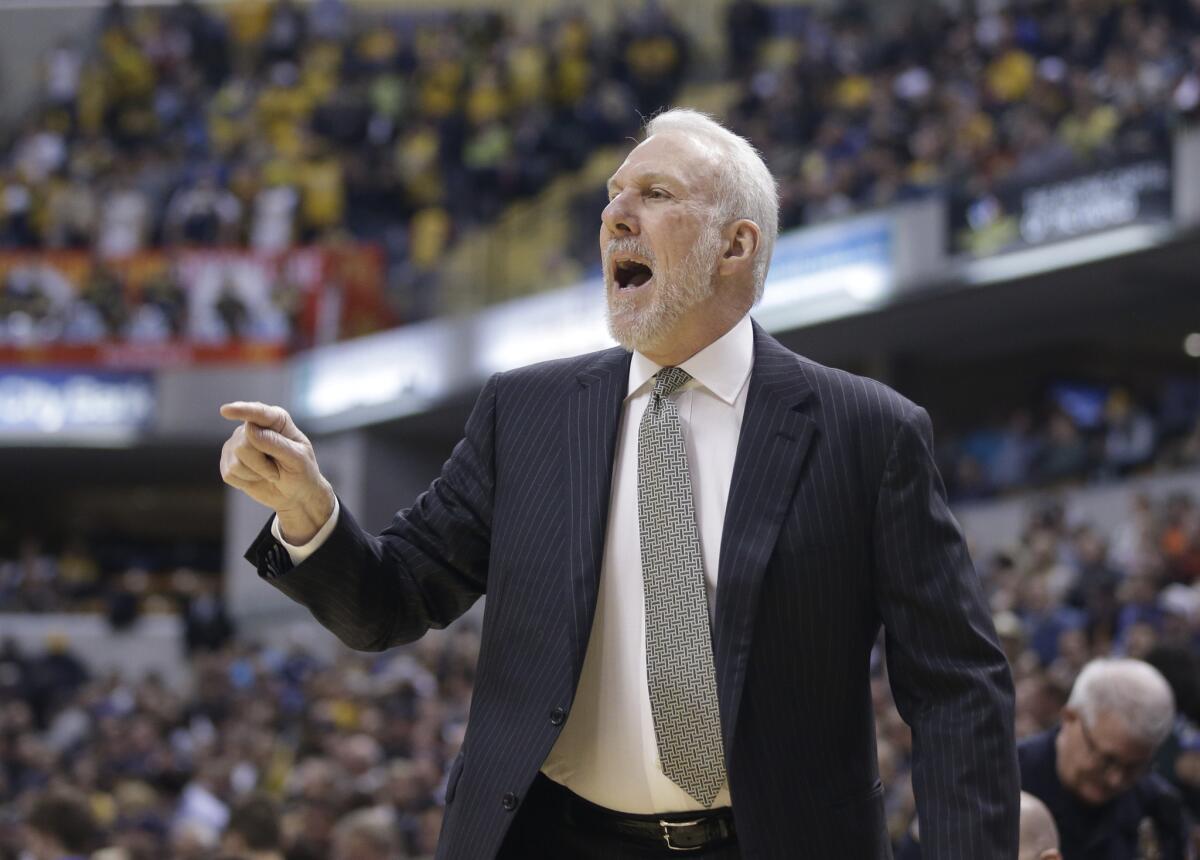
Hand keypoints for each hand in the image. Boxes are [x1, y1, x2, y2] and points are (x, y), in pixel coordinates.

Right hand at [219, 401, 334, 542]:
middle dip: (261, 464)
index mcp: (276, 420)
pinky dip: (246, 481)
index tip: (226, 410)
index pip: (258, 413)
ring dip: (256, 474)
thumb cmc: (301, 472)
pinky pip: (229, 473)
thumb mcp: (297, 459)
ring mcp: (237, 443)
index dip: (242, 410)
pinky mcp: (228, 460)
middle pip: (244, 443)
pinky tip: (257, 478)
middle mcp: (253, 427)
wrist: (295, 494)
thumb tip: (250, 429)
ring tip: (269, 473)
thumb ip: (276, 443)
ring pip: (236, 461)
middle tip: (278, 470)